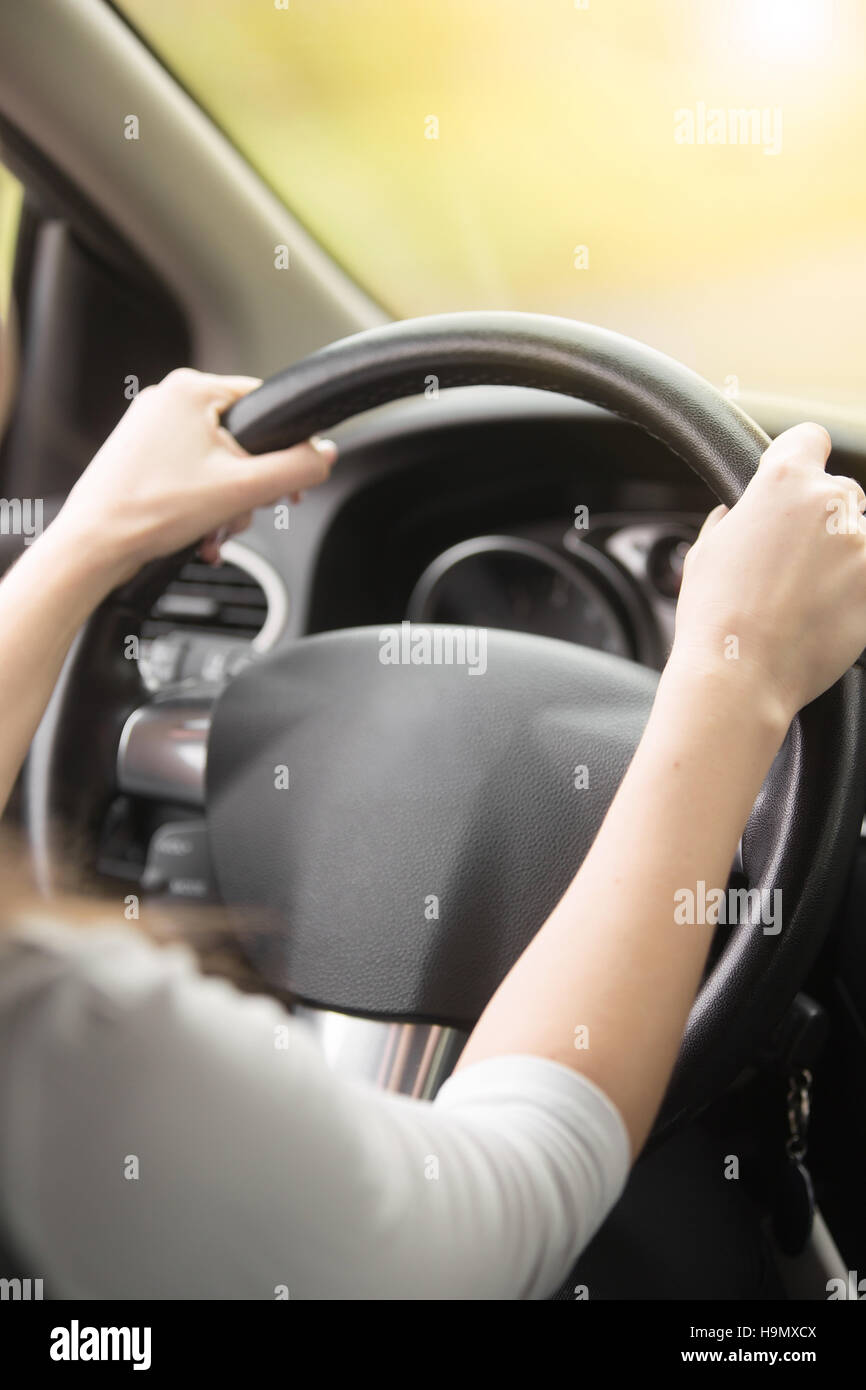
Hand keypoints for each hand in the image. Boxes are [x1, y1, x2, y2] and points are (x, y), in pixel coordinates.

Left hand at [52, 368, 336, 585]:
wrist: (95, 547)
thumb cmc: (150, 511)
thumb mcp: (244, 489)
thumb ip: (296, 468)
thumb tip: (324, 456)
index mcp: (190, 390)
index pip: (265, 405)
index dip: (287, 448)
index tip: (290, 484)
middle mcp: (167, 401)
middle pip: (243, 439)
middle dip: (251, 487)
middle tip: (245, 512)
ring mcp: (151, 430)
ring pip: (218, 463)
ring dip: (228, 504)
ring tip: (215, 530)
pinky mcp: (141, 457)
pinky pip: (192, 476)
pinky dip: (204, 507)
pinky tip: (201, 534)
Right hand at [670, 422, 865, 724]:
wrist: (740, 674)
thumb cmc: (715, 615)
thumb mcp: (707, 550)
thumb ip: (734, 518)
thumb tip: (740, 514)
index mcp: (783, 481)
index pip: (811, 438)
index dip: (802, 457)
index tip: (797, 480)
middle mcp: (830, 502)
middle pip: (840, 492)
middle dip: (822, 519)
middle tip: (791, 562)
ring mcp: (862, 545)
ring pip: (857, 539)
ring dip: (840, 559)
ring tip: (805, 599)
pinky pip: (865, 578)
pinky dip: (852, 592)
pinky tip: (822, 617)